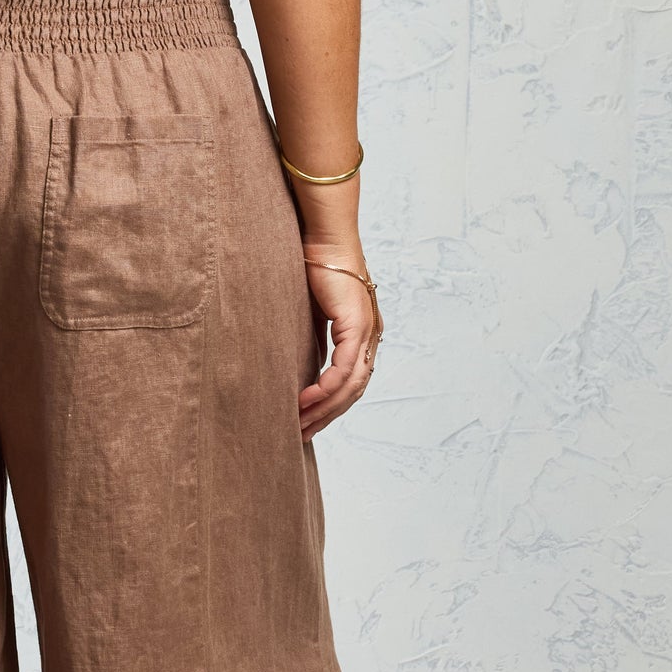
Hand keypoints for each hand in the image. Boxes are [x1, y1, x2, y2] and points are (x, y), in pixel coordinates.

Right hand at [297, 253, 381, 439]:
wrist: (324, 238)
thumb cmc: (315, 267)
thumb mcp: (314, 313)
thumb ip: (318, 340)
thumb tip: (308, 367)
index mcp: (364, 333)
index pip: (353, 381)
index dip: (332, 405)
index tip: (308, 421)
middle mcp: (372, 336)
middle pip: (354, 391)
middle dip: (328, 416)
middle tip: (302, 434)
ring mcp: (368, 331)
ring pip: (352, 386)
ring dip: (326, 409)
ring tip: (300, 423)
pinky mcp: (357, 325)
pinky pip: (344, 369)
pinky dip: (326, 389)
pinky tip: (307, 400)